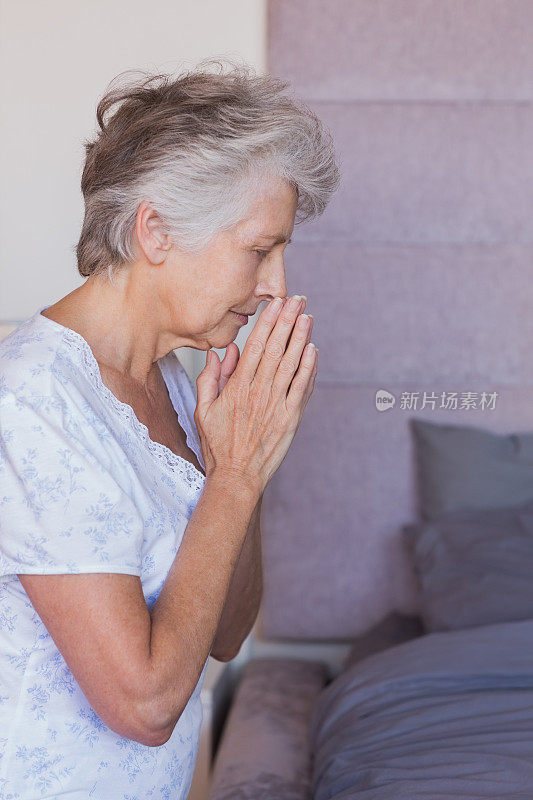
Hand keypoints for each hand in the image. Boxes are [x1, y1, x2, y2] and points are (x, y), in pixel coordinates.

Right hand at [194, 294, 317, 497]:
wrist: (236, 477)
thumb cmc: (218, 445)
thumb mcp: (202, 410)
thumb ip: (210, 379)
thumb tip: (221, 353)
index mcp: (236, 387)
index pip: (255, 346)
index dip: (267, 322)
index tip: (276, 304)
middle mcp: (258, 392)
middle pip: (275, 348)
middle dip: (287, 321)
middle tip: (298, 300)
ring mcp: (276, 405)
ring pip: (291, 364)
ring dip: (301, 338)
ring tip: (308, 317)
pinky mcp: (290, 419)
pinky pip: (302, 388)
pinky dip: (309, 368)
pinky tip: (313, 350)